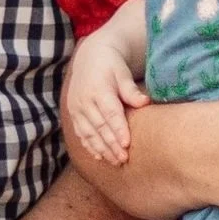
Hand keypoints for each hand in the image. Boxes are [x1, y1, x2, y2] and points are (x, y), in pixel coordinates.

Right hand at [64, 44, 148, 165]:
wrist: (90, 57)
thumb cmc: (112, 65)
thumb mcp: (122, 73)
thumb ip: (131, 90)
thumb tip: (145, 102)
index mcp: (98, 89)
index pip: (110, 113)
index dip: (118, 129)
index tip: (127, 143)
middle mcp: (84, 100)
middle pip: (99, 126)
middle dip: (111, 144)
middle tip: (124, 159)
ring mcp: (76, 108)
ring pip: (89, 133)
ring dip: (101, 149)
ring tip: (115, 162)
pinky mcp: (73, 113)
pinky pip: (80, 133)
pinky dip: (89, 146)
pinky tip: (99, 157)